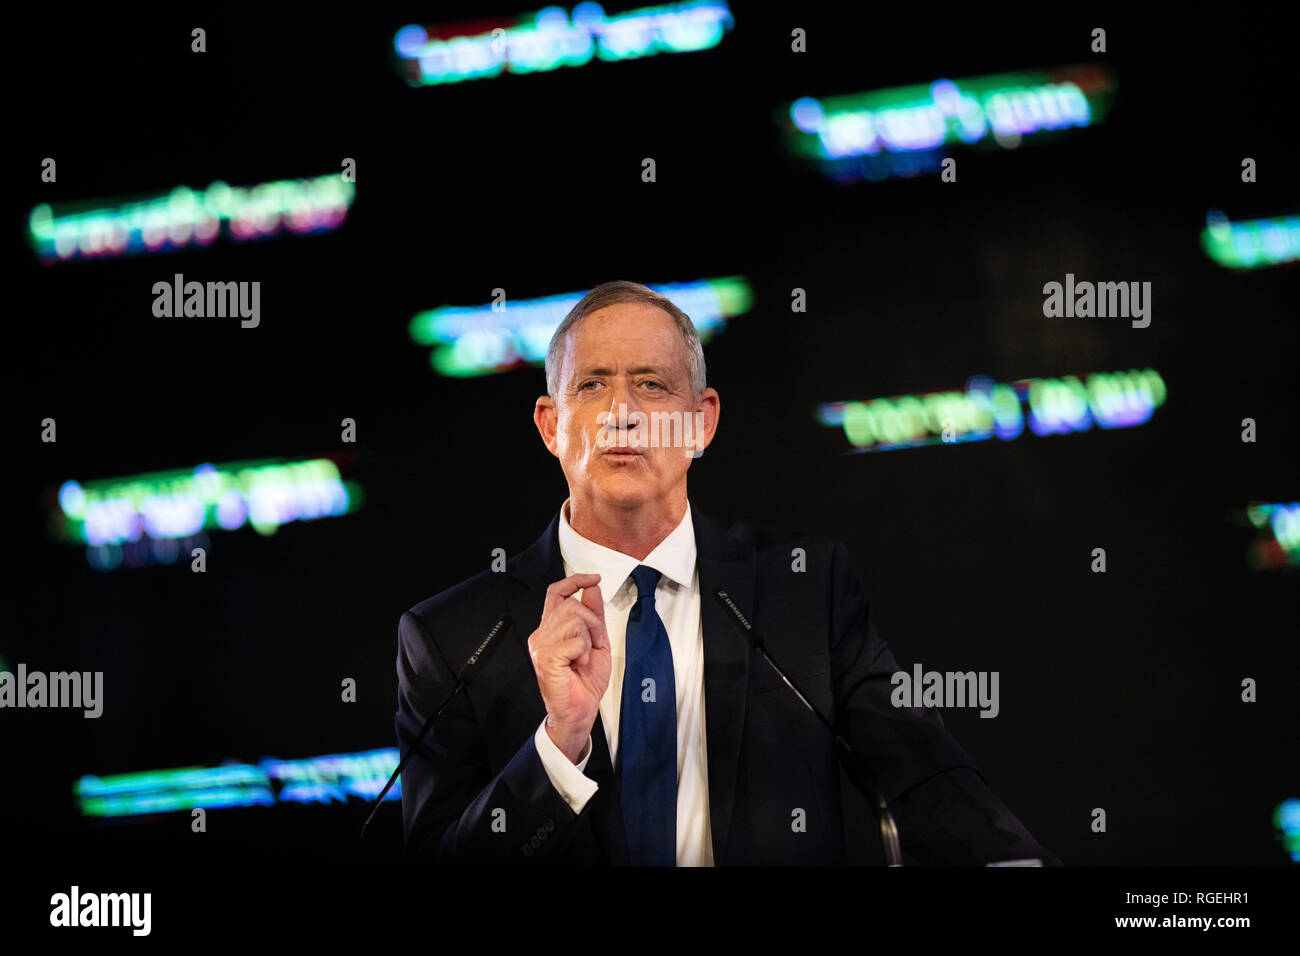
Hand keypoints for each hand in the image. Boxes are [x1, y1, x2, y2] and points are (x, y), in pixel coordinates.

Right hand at [527, 573, 611, 762]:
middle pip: (571, 605)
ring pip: (573, 619)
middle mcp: (542, 634)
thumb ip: (594, 614)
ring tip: (583, 656)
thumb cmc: (584, 682)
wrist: (578, 711)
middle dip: (591, 622)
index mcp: (552, 628)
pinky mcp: (547, 658)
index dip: (575, 580)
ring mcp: (542, 646)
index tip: (594, 578)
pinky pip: (574, 640)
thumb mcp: (597, 641)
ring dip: (588, 638)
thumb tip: (593, 589)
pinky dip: (584, 651)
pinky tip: (579, 663)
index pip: (557, 592)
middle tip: (592, 644)